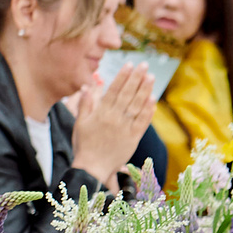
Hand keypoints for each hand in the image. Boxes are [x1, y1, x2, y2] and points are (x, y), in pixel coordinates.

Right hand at [69, 65, 153, 182]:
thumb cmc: (84, 146)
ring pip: (136, 106)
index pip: (113, 91)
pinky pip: (142, 122)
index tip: (129, 64)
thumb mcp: (80, 124)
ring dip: (144, 90)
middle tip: (144, 65)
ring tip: (151, 77)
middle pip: (127, 95)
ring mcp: (125, 128)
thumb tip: (86, 87)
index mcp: (100, 114)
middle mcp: (114, 119)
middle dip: (136, 78)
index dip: (122, 77)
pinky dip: (148, 110)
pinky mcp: (133, 138)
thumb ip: (85, 104)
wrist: (92, 168)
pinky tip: (152, 99)